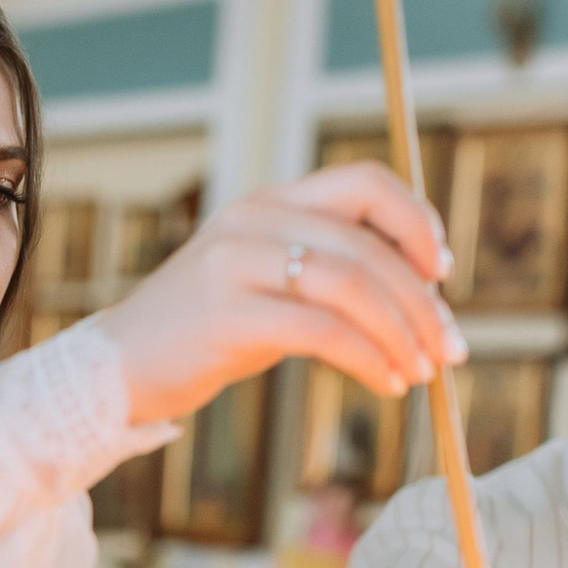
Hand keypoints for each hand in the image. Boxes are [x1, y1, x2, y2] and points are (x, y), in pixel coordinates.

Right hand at [98, 162, 465, 427]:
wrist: (115, 371)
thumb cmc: (203, 335)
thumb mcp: (265, 284)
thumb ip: (325, 272)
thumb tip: (419, 296)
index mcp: (270, 203)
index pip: (364, 183)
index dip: (417, 221)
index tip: (444, 271)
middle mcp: (253, 219)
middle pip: (367, 244)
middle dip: (423, 300)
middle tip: (452, 349)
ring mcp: (235, 263)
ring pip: (350, 286)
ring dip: (402, 332)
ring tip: (423, 372)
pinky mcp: (226, 315)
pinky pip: (321, 332)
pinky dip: (367, 358)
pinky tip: (387, 383)